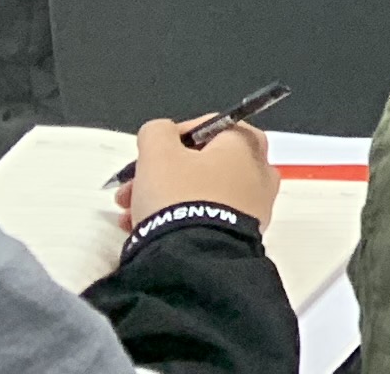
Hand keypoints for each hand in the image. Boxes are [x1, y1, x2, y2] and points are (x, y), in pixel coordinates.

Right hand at [123, 119, 275, 231]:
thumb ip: (157, 132)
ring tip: (129, 216)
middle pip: (200, 164)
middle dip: (160, 174)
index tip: (146, 156)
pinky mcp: (241, 236)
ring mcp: (254, 207)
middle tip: (130, 189)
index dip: (170, 139)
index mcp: (247, 143)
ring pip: (199, 193)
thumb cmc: (179, 196)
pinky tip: (145, 232)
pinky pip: (206, 218)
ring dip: (162, 199)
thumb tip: (162, 134)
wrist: (194, 260)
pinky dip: (179, 220)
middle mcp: (259, 171)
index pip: (206, 128)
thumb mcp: (157, 153)